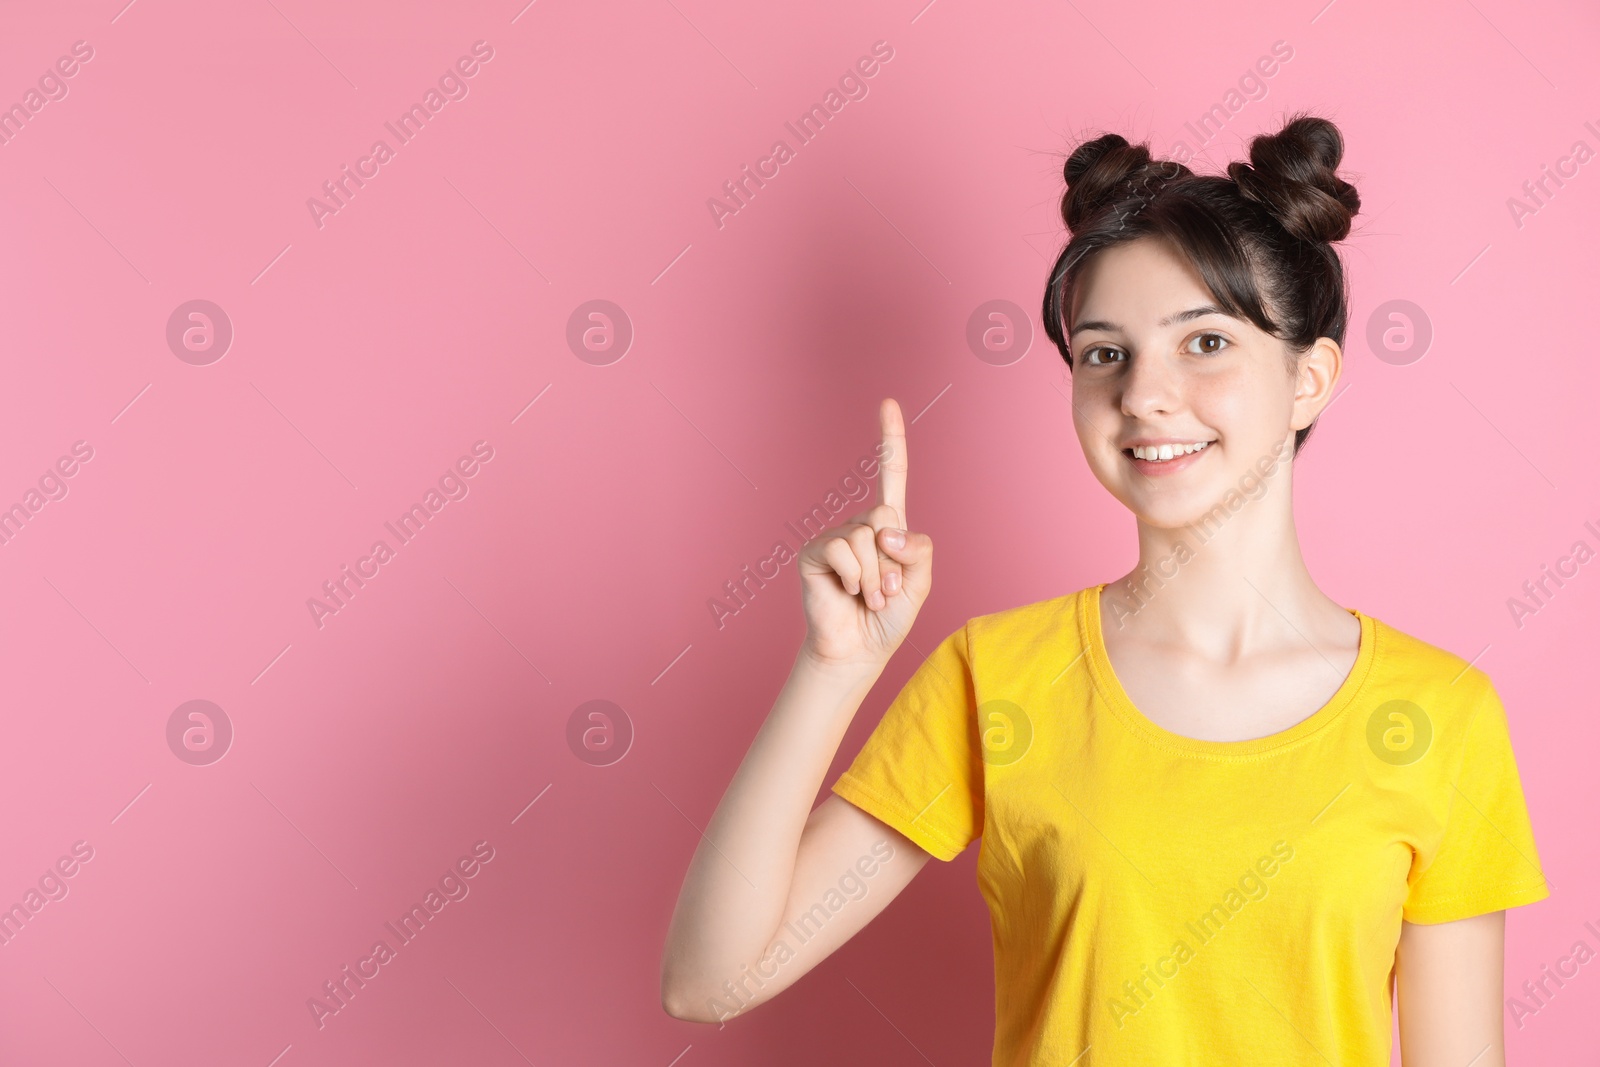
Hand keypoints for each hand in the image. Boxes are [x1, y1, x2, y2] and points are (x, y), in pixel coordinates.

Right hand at [797, 398, 933, 670]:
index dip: (890, 439)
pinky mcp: (814, 552)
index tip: (888, 403)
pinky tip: (848, 591)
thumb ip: (916, 548)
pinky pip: (842, 550)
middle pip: (886, 516)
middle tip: (886, 591)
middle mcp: (860, 524)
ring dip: (876, 577)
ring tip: (869, 597)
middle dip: (893, 561)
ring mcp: (835, 537)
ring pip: (866, 537)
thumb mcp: (920, 581)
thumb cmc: (889, 617)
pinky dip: (854, 576)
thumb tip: (882, 527)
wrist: (859, 650)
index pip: (890, 475)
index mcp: (888, 526)